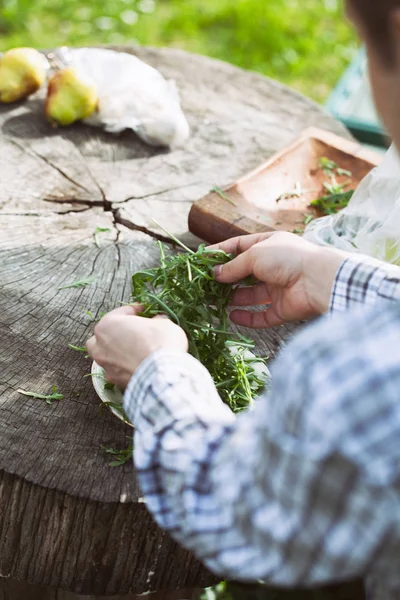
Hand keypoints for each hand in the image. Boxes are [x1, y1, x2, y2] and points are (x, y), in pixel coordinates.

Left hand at [86, 306, 187, 388]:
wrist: (162, 375)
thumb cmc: (160, 342)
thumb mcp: (163, 323)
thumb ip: (156, 321)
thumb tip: (157, 321)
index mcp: (108, 324)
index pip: (121, 312)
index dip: (136, 311)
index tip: (146, 312)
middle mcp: (100, 345)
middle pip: (104, 335)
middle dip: (116, 332)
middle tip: (133, 332)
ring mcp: (105, 365)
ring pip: (106, 355)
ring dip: (117, 352)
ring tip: (133, 351)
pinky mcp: (114, 381)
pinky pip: (117, 370)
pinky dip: (124, 367)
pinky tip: (137, 366)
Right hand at [210, 232, 347, 327]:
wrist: (318, 281)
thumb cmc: (288, 258)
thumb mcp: (255, 255)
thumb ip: (233, 266)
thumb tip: (215, 274)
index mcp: (269, 245)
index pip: (239, 246)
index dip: (220, 252)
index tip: (202, 259)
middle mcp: (273, 266)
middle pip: (243, 273)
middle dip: (225, 279)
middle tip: (205, 285)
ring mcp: (278, 288)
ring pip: (250, 295)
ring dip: (232, 299)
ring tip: (213, 302)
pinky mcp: (282, 309)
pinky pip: (261, 316)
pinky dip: (247, 317)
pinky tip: (231, 316)